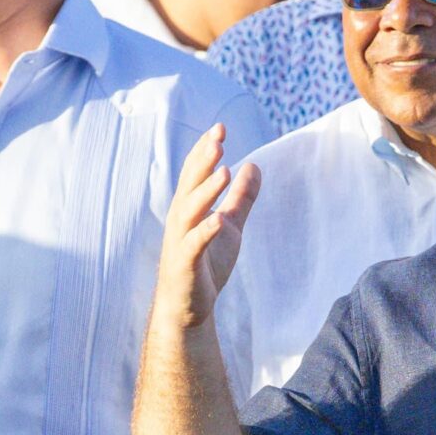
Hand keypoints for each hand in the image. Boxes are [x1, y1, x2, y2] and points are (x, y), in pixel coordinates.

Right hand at [155, 125, 258, 332]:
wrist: (188, 306)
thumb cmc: (206, 264)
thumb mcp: (230, 225)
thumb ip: (242, 197)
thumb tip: (254, 164)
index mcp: (190, 207)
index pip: (196, 173)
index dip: (205, 150)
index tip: (220, 127)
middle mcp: (181, 220)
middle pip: (191, 184)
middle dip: (204, 160)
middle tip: (218, 138)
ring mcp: (181, 241)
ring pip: (190, 210)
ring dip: (206, 190)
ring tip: (224, 171)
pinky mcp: (185, 264)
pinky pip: (194, 244)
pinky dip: (205, 231)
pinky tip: (219, 219)